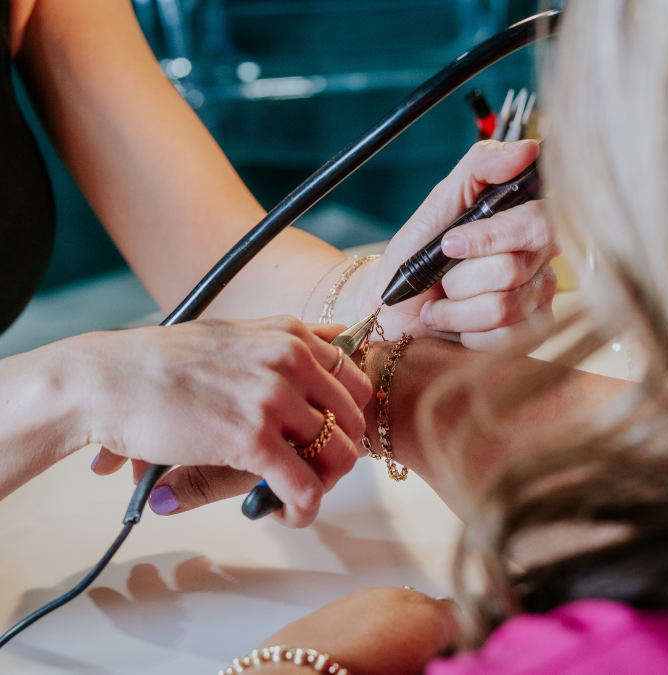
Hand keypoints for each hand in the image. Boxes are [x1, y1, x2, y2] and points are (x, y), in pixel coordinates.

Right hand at [80, 317, 370, 526]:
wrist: (105, 380)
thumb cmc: (161, 364)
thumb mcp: (235, 334)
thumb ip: (282, 344)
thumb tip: (336, 344)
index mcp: (291, 334)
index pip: (355, 382)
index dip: (349, 417)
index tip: (330, 438)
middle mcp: (292, 359)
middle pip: (354, 420)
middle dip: (341, 454)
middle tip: (316, 473)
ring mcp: (274, 398)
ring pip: (339, 455)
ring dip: (325, 484)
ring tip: (300, 496)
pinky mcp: (253, 438)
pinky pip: (305, 486)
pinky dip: (303, 508)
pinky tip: (289, 515)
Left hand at [252, 588, 458, 674]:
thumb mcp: (414, 671)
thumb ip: (436, 661)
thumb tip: (440, 658)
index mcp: (433, 619)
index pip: (468, 623)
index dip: (459, 644)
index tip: (447, 658)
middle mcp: (406, 599)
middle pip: (435, 611)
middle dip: (431, 634)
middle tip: (417, 661)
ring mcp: (373, 596)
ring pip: (402, 608)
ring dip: (402, 628)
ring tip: (386, 660)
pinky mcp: (343, 601)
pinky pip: (371, 610)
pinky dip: (373, 626)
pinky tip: (361, 652)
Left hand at [363, 140, 558, 352]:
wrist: (394, 305)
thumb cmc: (418, 252)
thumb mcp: (442, 200)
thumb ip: (482, 166)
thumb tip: (528, 148)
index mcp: (526, 220)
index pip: (538, 223)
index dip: (490, 237)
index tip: (449, 243)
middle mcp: (543, 257)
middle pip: (512, 269)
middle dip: (460, 277)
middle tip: (442, 275)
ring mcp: (541, 297)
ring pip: (504, 307)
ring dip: (456, 309)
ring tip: (442, 302)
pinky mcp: (532, 334)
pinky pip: (506, 338)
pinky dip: (468, 333)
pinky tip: (458, 325)